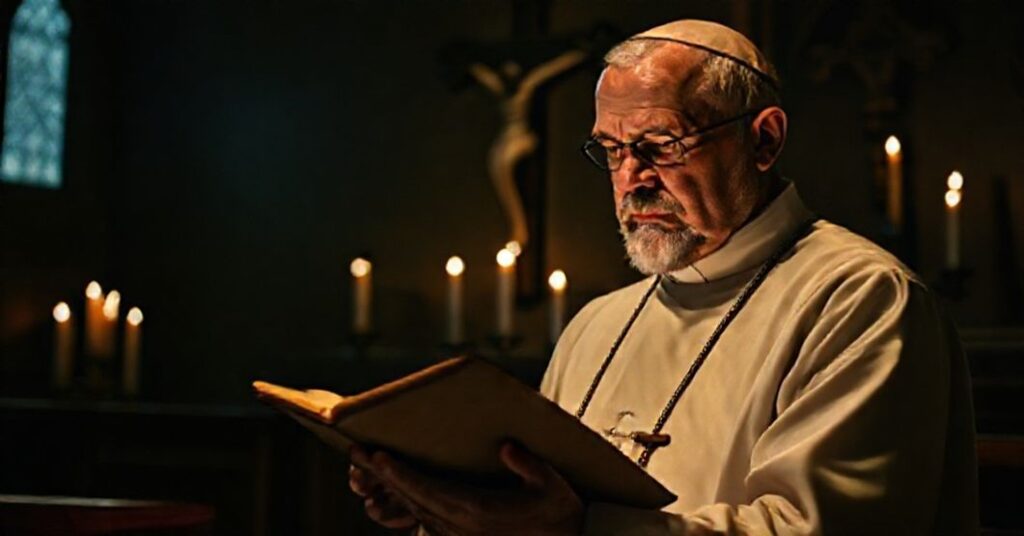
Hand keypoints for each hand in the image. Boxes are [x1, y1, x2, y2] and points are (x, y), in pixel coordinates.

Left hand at [353, 442, 583, 535]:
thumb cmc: (559, 512)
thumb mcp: (552, 485)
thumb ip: (528, 466)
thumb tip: (507, 447)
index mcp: (477, 511)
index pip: (428, 491)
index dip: (400, 474)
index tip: (378, 456)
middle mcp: (461, 526)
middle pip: (411, 498)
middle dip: (382, 475)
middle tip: (356, 451)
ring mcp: (458, 533)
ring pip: (414, 509)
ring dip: (389, 487)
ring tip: (367, 464)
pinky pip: (425, 517)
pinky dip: (406, 499)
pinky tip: (395, 485)